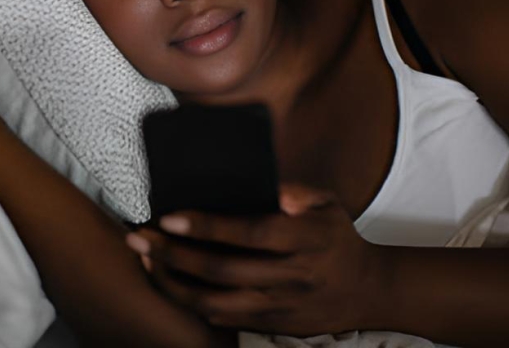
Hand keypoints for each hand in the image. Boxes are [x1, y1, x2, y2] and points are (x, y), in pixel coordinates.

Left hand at [126, 183, 384, 335]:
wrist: (368, 292)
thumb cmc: (337, 237)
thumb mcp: (326, 203)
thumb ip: (294, 189)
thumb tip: (261, 182)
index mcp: (307, 239)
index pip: (250, 233)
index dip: (208, 227)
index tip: (170, 217)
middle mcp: (293, 276)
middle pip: (224, 269)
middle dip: (174, 254)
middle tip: (140, 237)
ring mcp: (281, 307)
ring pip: (216, 301)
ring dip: (174, 282)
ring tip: (146, 260)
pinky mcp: (273, 326)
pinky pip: (224, 318)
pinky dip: (191, 302)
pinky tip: (170, 282)